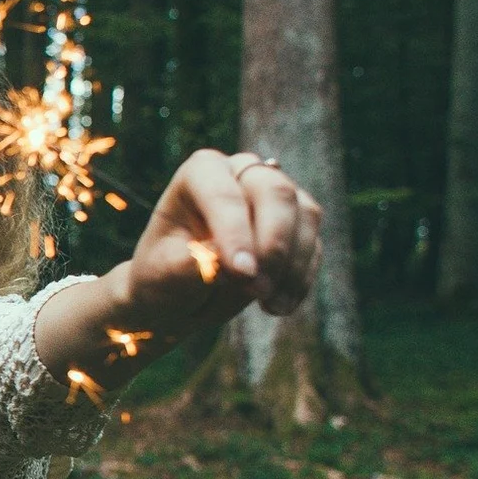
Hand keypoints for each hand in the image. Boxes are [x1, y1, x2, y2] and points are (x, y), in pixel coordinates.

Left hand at [117, 149, 323, 333]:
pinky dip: (301, 278)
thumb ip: (193, 264)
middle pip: (276, 192)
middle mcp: (242, 172)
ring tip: (268, 306)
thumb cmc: (164, 276)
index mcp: (200, 173)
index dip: (236, 232)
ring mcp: (275, 194)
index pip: (224, 194)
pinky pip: (313, 244)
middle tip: (257, 291)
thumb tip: (228, 264)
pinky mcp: (298, 222)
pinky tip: (279, 306)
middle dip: (272, 245)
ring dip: (292, 266)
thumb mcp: (164, 274)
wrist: (178, 294)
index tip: (242, 274)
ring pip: (306, 215)